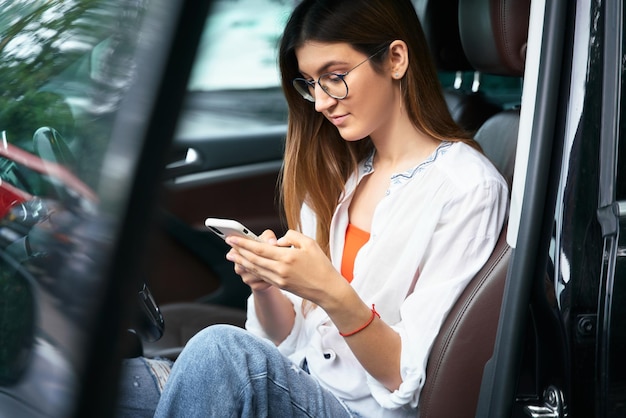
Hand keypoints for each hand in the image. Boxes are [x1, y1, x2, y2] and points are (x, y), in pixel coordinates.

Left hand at [225, 230, 348, 306]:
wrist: (327, 290)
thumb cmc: (321, 264)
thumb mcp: (310, 243)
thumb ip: (291, 236)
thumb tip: (277, 241)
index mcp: (287, 256)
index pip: (260, 249)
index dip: (243, 243)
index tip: (232, 238)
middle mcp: (280, 269)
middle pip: (254, 259)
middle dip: (238, 252)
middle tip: (228, 245)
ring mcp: (279, 279)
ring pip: (256, 268)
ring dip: (242, 261)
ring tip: (232, 255)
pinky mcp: (280, 285)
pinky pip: (262, 276)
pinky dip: (252, 269)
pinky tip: (246, 265)